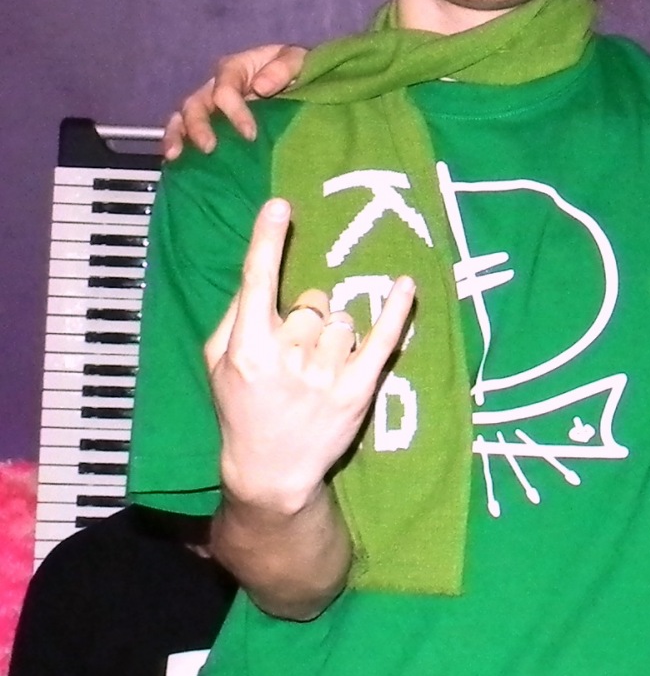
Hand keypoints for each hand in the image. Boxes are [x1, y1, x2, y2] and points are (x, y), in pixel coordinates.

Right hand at [162, 43, 306, 158]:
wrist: (299, 83)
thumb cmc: (294, 69)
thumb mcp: (296, 59)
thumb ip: (283, 68)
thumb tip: (260, 87)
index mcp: (234, 70)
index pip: (225, 90)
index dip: (235, 112)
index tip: (251, 135)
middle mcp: (215, 88)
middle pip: (196, 104)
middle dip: (198, 126)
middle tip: (209, 148)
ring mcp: (209, 108)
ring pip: (182, 119)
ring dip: (177, 136)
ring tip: (175, 156)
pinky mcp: (209, 126)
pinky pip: (185, 134)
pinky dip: (178, 146)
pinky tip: (176, 164)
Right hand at [205, 199, 414, 514]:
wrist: (270, 470)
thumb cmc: (241, 407)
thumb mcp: (217, 362)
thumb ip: (236, 316)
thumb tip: (261, 273)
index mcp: (247, 348)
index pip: (257, 283)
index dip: (267, 241)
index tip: (281, 205)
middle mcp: (287, 358)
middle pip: (310, 302)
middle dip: (305, 317)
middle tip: (293, 353)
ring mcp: (325, 375)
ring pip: (341, 320)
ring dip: (332, 335)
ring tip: (316, 368)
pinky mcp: (357, 389)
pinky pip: (382, 339)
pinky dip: (397, 311)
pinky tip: (406, 285)